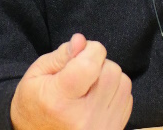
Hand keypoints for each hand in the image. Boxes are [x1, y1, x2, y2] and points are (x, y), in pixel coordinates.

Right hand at [10, 33, 132, 129]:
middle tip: (82, 72)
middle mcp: (83, 118)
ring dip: (109, 77)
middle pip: (111, 71)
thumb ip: (61, 56)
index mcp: (60, 101)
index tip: (81, 52)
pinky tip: (97, 98)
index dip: (90, 50)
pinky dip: (115, 91)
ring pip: (123, 82)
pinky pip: (127, 98)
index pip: (90, 65)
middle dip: (99, 63)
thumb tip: (81, 40)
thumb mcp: (36, 75)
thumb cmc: (36, 103)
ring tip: (90, 86)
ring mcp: (101, 127)